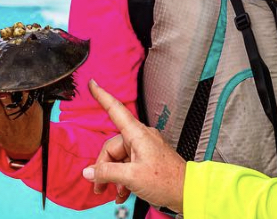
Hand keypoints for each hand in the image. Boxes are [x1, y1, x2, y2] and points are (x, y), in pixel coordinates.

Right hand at [81, 79, 185, 211]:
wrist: (187, 192)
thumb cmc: (166, 180)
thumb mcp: (132, 177)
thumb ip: (107, 172)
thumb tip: (89, 171)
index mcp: (137, 134)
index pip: (115, 110)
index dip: (102, 96)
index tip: (93, 84)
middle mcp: (141, 138)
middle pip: (112, 147)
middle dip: (104, 167)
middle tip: (99, 186)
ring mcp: (145, 149)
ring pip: (120, 159)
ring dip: (114, 177)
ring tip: (113, 193)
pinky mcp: (149, 160)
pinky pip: (129, 165)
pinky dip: (123, 179)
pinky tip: (122, 193)